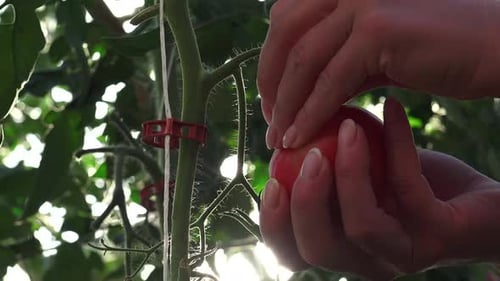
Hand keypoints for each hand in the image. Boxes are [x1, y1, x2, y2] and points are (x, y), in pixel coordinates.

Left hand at [258, 0, 499, 148]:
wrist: (494, 47)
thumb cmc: (438, 52)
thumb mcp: (374, 53)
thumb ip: (338, 62)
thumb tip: (302, 92)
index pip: (286, 20)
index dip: (270, 61)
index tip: (270, 100)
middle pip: (284, 33)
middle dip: (270, 82)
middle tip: (270, 121)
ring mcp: (361, 2)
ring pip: (303, 60)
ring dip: (285, 104)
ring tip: (279, 138)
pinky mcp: (378, 30)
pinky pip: (330, 80)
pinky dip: (309, 113)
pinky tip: (298, 137)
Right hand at [259, 98, 499, 279]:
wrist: (478, 199)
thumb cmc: (412, 183)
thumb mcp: (361, 170)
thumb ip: (325, 160)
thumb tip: (285, 126)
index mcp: (342, 248)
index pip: (293, 252)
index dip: (273, 222)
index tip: (270, 177)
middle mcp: (367, 260)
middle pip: (318, 249)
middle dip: (304, 200)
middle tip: (308, 153)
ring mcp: (404, 252)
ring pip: (361, 228)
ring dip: (347, 174)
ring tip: (347, 128)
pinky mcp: (439, 236)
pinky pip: (408, 188)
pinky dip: (396, 144)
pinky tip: (392, 109)